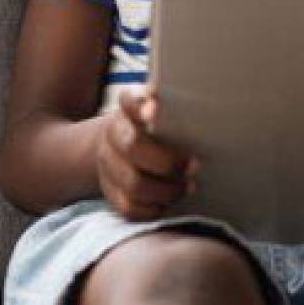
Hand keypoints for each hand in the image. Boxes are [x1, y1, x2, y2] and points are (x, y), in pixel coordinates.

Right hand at [97, 87, 199, 220]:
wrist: (126, 148)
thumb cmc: (160, 128)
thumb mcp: (166, 111)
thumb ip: (172, 101)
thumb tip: (168, 95)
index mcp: (128, 110)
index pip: (129, 101)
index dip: (140, 106)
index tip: (156, 111)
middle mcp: (113, 136)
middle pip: (133, 147)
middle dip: (168, 161)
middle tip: (195, 166)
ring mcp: (108, 166)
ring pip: (133, 184)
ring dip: (167, 190)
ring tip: (188, 186)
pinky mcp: (111, 193)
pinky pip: (130, 208)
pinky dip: (154, 208)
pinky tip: (169, 201)